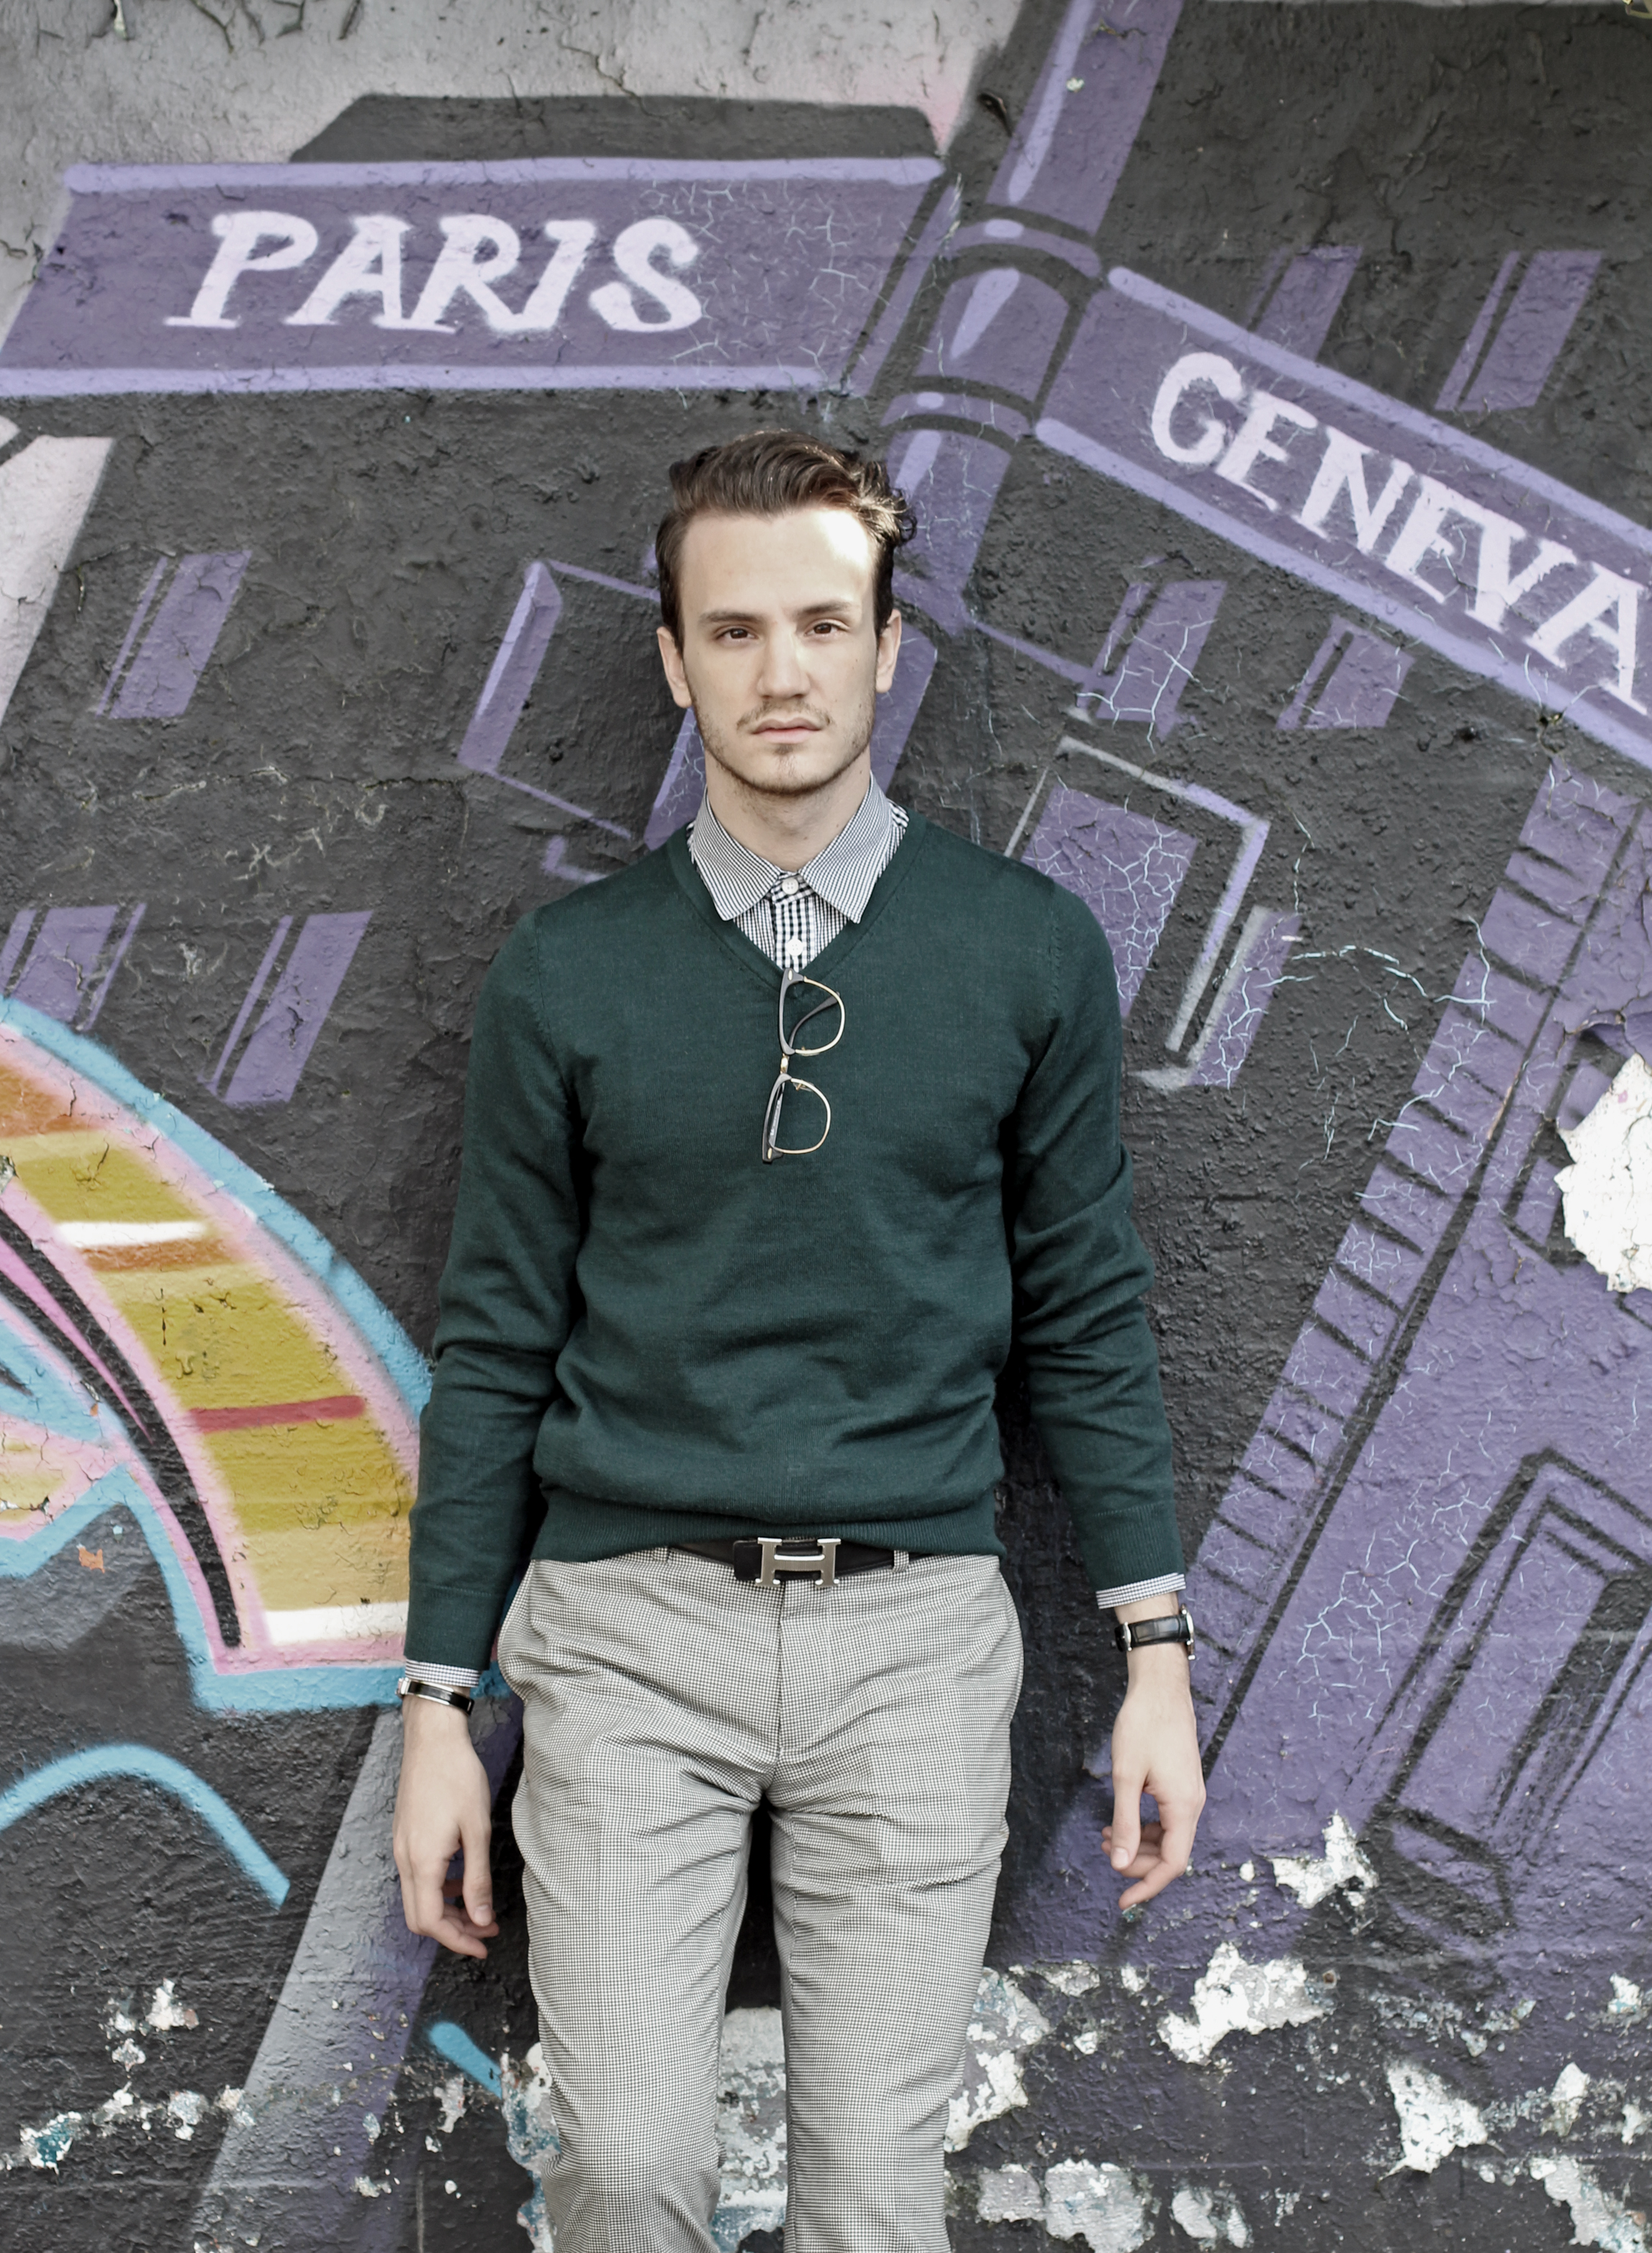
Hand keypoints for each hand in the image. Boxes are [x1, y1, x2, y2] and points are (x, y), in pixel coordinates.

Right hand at [392, 1697, 499, 1957]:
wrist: (432, 1738)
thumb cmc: (457, 1777)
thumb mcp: (477, 1830)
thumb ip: (478, 1879)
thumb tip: (481, 1920)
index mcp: (422, 1861)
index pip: (431, 1922)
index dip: (457, 1941)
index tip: (482, 1946)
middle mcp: (404, 1859)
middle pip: (420, 1917)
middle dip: (453, 1931)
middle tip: (485, 1931)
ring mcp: (401, 1847)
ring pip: (418, 1897)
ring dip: (448, 1910)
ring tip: (480, 1909)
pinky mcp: (405, 1836)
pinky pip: (418, 1876)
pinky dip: (440, 1888)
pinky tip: (463, 1879)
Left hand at [1101, 1610, 1204, 1910]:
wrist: (1160, 1687)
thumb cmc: (1143, 1726)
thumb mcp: (1127, 1777)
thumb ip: (1124, 1823)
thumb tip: (1118, 1863)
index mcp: (1184, 1807)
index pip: (1172, 1864)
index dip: (1147, 1886)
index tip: (1123, 1902)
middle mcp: (1193, 1804)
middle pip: (1170, 1853)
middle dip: (1136, 1862)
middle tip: (1103, 1851)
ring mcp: (1189, 1793)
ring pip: (1168, 1836)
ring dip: (1138, 1843)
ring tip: (1104, 1836)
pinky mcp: (1182, 1783)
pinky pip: (1167, 1819)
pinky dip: (1144, 1826)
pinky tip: (1119, 1819)